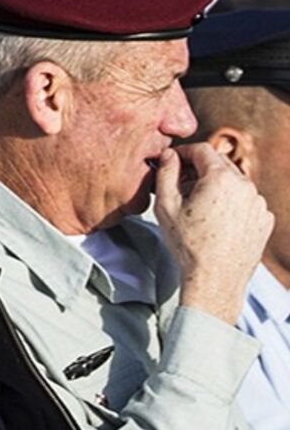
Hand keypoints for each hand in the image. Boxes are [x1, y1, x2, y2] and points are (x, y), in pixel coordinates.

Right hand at [153, 144, 273, 323]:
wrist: (215, 280)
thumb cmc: (188, 245)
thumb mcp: (166, 206)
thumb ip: (165, 174)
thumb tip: (168, 156)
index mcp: (221, 178)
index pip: (202, 150)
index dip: (183, 153)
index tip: (172, 161)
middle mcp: (245, 186)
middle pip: (220, 164)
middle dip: (199, 169)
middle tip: (180, 184)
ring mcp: (258, 203)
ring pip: (233, 183)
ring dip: (215, 187)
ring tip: (197, 208)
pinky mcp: (264, 219)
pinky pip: (245, 202)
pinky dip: (230, 204)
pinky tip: (215, 221)